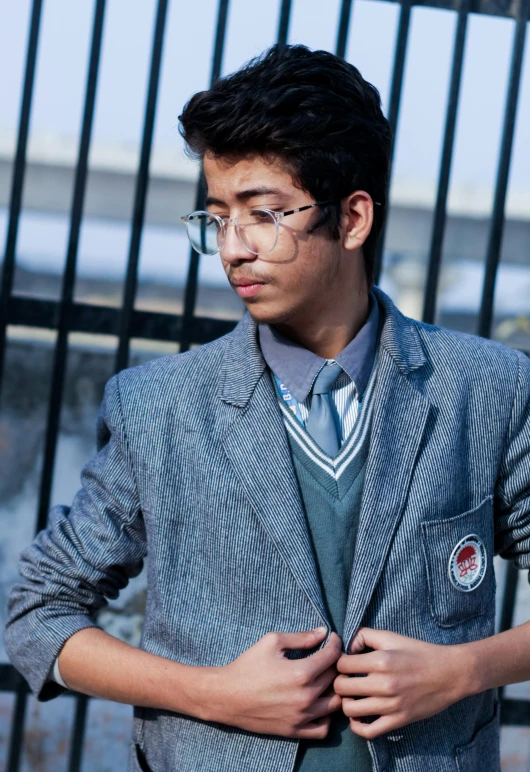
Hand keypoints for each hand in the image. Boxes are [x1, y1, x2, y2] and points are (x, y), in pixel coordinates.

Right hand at [205, 628, 342, 738]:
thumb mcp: (272, 642)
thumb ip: (301, 637)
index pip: (333, 656)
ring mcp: (301, 717)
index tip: (333, 639)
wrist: (227, 696)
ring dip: (334, 689)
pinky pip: (323, 728)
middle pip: (335, 678)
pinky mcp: (294, 731)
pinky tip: (318, 703)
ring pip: (335, 703)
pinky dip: (326, 716)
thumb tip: (323, 632)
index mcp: (301, 673)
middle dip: (334, 663)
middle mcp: (305, 697)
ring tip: (325, 679)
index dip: (336, 643)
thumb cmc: (248, 665)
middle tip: (328, 656)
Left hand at [333, 628, 473, 738]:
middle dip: (339, 682)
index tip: (345, 663)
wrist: (450, 674)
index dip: (339, 662)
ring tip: (353, 696)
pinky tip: (359, 716)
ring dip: (346, 702)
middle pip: (341, 687)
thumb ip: (365, 635)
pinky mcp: (398, 721)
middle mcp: (384, 684)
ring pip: (350, 709)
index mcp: (381, 660)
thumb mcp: (392, 637)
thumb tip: (348, 646)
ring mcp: (391, 705)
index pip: (341, 664)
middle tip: (346, 679)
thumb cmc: (419, 652)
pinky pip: (368, 731)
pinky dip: (357, 726)